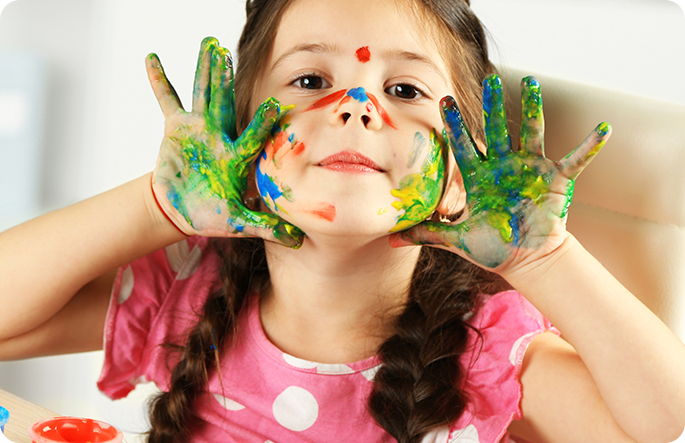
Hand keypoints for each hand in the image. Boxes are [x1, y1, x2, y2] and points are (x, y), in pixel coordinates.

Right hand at [147, 37, 303, 247]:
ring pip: (202, 95)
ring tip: (209, 44)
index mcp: (236, 157)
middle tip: (226, 52)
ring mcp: (199, 130)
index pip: (252, 136)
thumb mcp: (239, 223)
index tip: (275, 105)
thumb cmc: (213, 215)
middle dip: (225, 79)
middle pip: (224, 103)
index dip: (263, 122)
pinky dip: (159, 82)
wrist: (184, 210)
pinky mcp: (176, 129)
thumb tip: (298, 241)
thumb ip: (266, 227)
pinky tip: (152, 58)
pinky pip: (167, 101)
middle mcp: (220, 137)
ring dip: (204, 71)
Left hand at [392, 75, 610, 271]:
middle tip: (488, 80)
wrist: (525, 260)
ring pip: (531, 132)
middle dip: (492, 106)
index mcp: (480, 176)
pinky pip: (576, 159)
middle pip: (497, 129)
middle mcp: (504, 166)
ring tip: (532, 83)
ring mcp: (531, 169)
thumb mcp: (456, 238)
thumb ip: (426, 233)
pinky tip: (604, 130)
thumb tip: (390, 239)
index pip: (464, 145)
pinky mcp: (556, 180)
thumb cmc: (492, 247)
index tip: (442, 102)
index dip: (454, 125)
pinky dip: (590, 146)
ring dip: (533, 109)